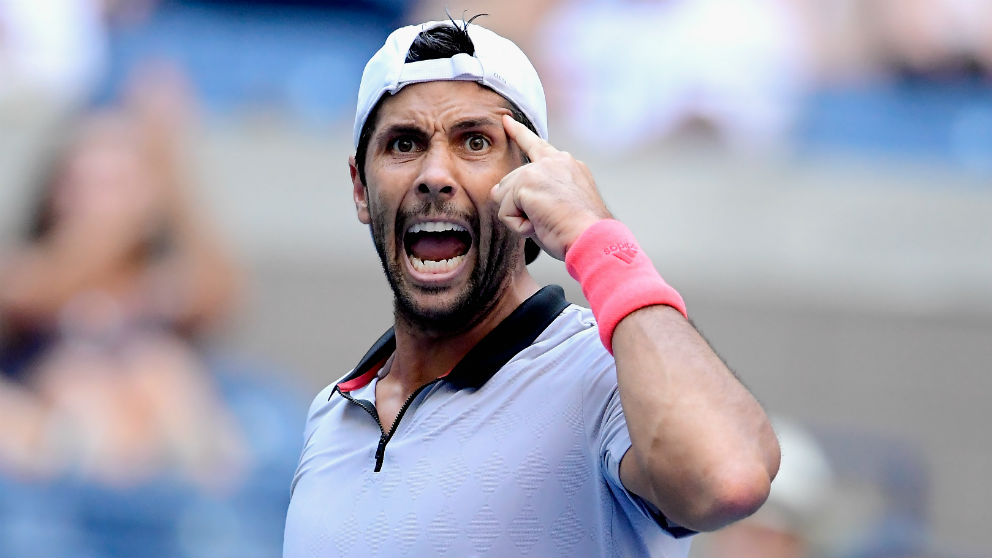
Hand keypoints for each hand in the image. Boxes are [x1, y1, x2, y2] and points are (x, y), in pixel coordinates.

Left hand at [492, 115, 611, 259]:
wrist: (594, 238)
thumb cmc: (581, 232)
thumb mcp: (563, 204)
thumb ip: (538, 192)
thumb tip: (499, 193)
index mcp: (568, 165)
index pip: (538, 146)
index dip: (519, 133)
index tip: (506, 120)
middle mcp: (555, 161)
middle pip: (511, 182)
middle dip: (517, 206)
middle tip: (547, 221)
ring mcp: (540, 169)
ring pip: (505, 197)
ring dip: (519, 217)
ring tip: (547, 223)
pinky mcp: (527, 183)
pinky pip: (505, 212)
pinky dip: (518, 226)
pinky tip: (540, 225)